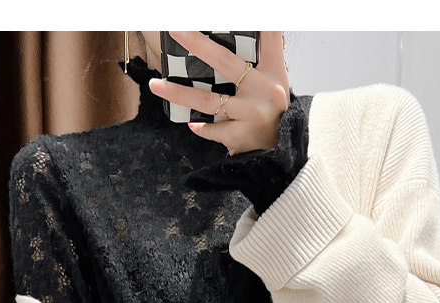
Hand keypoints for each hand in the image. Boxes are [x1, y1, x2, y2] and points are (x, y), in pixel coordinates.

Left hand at [147, 31, 288, 155]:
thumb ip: (265, 56)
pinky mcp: (239, 136)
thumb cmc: (273, 111)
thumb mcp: (275, 81)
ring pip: (208, 100)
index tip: (214, 16)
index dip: (256, 22)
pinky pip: (212, 129)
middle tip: (176, 30)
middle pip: (225, 62)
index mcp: (273, 72)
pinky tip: (191, 123)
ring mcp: (250, 114)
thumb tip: (257, 27)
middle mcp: (263, 90)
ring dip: (178, 92)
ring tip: (156, 84)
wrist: (283, 150)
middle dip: (199, 45)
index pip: (268, 38)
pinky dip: (201, 127)